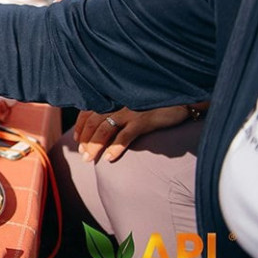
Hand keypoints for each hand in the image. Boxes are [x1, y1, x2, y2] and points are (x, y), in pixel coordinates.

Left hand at [74, 106, 189, 161]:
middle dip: (85, 140)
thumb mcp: (132, 105)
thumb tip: (104, 127)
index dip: (80, 126)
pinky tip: (110, 158)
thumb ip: (118, 112)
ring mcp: (129, 111)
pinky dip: (115, 148)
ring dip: (95, 146)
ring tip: (90, 159)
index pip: (89, 111)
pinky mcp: (143, 120)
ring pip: (105, 130)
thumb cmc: (155, 104)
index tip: (77, 139)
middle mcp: (118, 103)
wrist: (180, 99)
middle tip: (82, 155)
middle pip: (94, 122)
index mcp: (114, 98)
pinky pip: (125, 136)